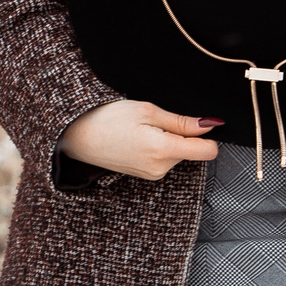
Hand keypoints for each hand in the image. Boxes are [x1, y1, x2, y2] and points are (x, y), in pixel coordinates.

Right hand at [59, 100, 223, 181]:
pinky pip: (164, 159)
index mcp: (163, 150)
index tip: (198, 123)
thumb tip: (209, 125)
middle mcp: (161, 168)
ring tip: (141, 130)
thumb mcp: (146, 111)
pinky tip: (137, 140)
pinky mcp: (146, 175)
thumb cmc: (106, 119)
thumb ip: (181, 121)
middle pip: (191, 150)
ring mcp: (153, 174)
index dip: (208, 134)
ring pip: (177, 154)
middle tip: (154, 122)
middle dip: (180, 134)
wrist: (76, 136)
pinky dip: (158, 148)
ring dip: (168, 140)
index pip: (208, 151)